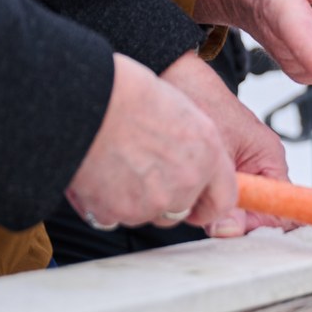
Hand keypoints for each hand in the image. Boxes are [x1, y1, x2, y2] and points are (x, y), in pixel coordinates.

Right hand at [66, 53, 237, 232]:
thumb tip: (192, 165)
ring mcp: (152, 201)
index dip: (208, 203)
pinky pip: (114, 217)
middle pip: (181, 209)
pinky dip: (106, 203)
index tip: (197, 202)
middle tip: (141, 170)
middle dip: (165, 198)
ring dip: (135, 200)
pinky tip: (98, 173)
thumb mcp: (181, 111)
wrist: (88, 99)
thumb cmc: (129, 94)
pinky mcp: (119, 212)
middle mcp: (186, 181)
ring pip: (147, 214)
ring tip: (116, 163)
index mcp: (207, 152)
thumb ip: (194, 146)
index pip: (224, 199)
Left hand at [159, 52, 292, 235]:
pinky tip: (187, 195)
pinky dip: (204, 202)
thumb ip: (228, 193)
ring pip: (235, 209)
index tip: (246, 234)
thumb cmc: (199, 100)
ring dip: (213, 211)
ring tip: (193, 198)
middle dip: (232, 220)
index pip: (285, 205)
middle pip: (258, 214)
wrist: (174, 80)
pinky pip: (220, 198)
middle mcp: (259, 166)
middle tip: (208, 216)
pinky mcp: (221, 172)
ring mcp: (240, 170)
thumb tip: (230, 228)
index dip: (266, 225)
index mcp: (269, 157)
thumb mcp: (216, 153)